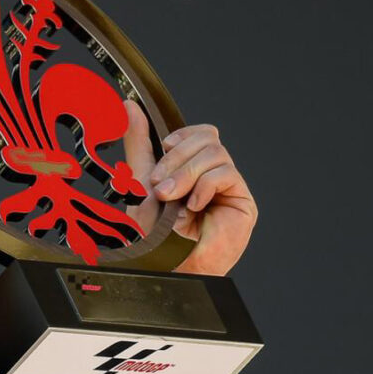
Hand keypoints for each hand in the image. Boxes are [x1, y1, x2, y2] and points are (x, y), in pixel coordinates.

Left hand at [120, 101, 256, 276]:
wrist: (168, 266)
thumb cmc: (156, 235)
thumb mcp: (142, 181)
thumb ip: (139, 144)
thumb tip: (130, 107)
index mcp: (193, 170)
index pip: (201, 133)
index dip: (183, 136)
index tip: (162, 148)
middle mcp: (213, 176)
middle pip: (209, 138)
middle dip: (179, 157)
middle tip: (160, 184)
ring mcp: (230, 188)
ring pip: (216, 153)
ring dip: (187, 174)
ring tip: (172, 199)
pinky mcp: (243, 202)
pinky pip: (226, 173)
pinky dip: (204, 186)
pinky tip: (193, 206)